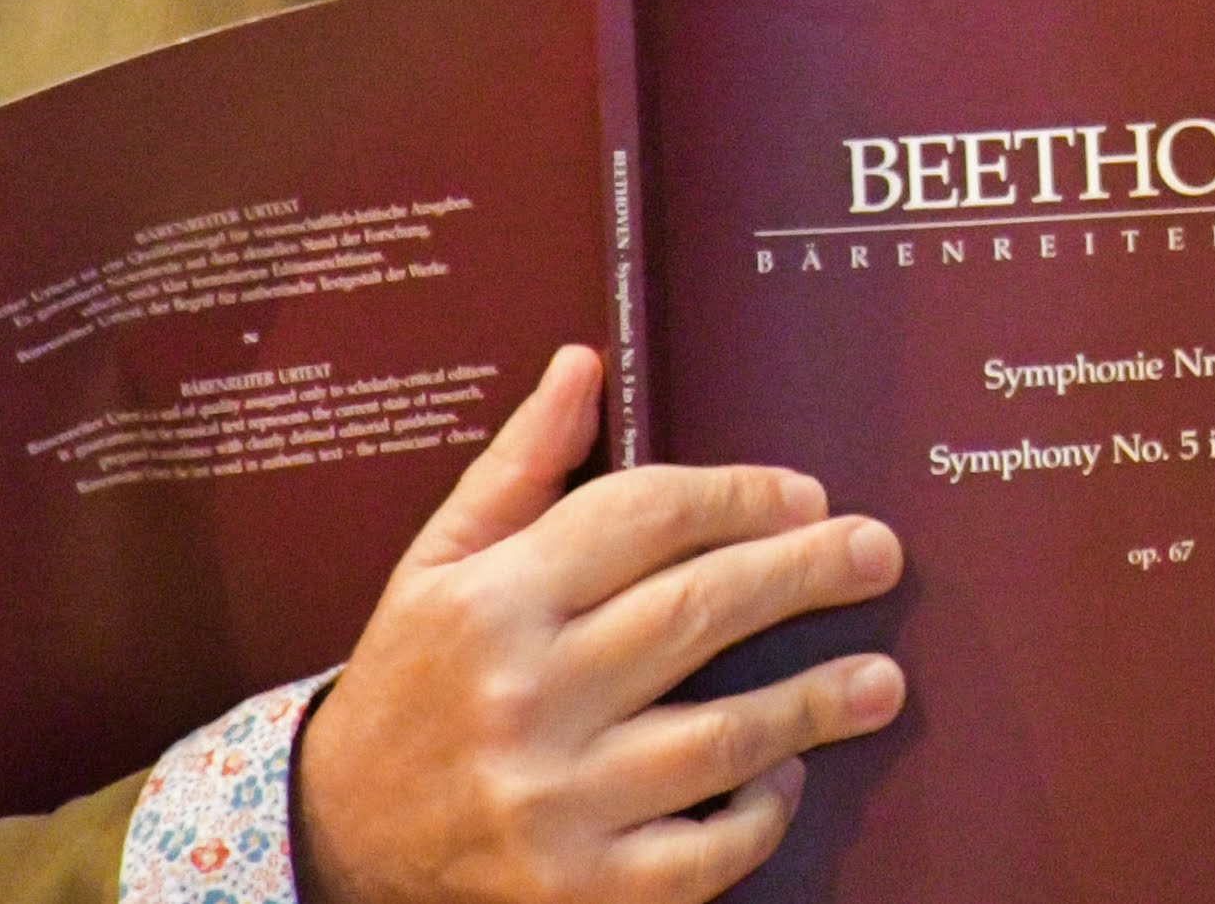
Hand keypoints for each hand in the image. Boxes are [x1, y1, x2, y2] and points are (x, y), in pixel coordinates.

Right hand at [298, 347, 908, 903]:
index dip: (742, 496)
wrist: (331, 835)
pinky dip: (758, 816)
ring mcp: (552, 800)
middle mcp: (523, 696)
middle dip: (808, 573)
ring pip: (721, 736)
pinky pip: (700, 854)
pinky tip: (788, 778)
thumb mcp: (439, 564)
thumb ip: (520, 467)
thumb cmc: (410, 683)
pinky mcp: (575, 888)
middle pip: (700, 612)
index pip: (647, 517)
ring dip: (817, 700)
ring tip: (883, 677)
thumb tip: (584, 364)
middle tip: (878, 554)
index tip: (805, 496)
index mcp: (493, 602)